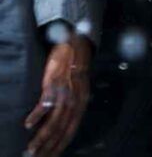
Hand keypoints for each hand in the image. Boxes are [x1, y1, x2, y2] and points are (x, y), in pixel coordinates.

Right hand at [25, 34, 91, 156]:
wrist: (75, 48)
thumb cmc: (73, 71)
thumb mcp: (77, 91)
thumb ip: (71, 106)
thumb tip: (62, 123)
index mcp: (81, 105)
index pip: (71, 130)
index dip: (62, 145)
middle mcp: (74, 102)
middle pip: (62, 130)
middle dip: (50, 147)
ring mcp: (64, 94)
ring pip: (54, 121)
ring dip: (42, 137)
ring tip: (32, 149)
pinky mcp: (54, 85)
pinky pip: (45, 104)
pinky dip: (36, 116)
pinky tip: (27, 125)